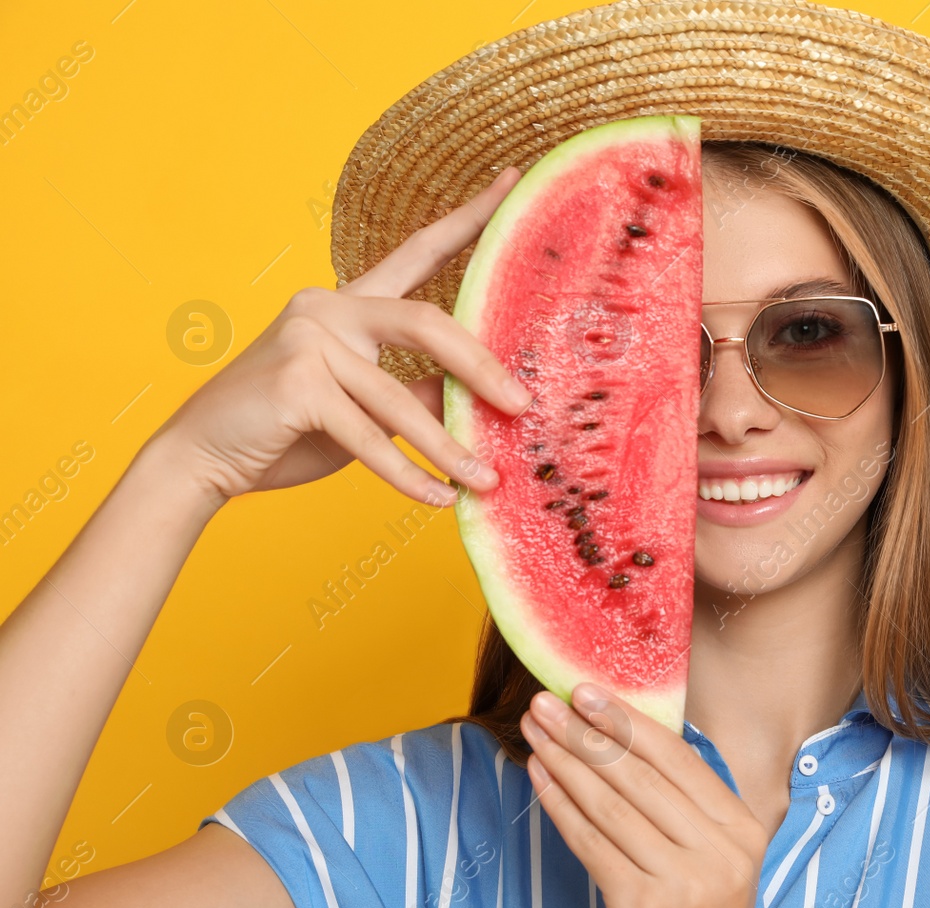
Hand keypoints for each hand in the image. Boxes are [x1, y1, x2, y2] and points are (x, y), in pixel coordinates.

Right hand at [149, 166, 531, 508]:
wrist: (197, 459)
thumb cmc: (285, 432)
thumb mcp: (364, 409)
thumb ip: (415, 390)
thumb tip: (480, 395)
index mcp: (347, 304)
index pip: (418, 252)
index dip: (469, 217)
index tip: (513, 179)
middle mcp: (327, 308)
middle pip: (427, 324)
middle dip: (482, 368)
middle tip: (524, 406)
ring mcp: (307, 340)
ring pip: (399, 398)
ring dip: (448, 447)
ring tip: (487, 480)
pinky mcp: (296, 383)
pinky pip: (369, 436)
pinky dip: (407, 474)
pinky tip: (439, 498)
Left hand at [520, 684, 791, 907]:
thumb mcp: (714, 868)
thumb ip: (687, 814)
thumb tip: (626, 745)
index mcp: (745, 831)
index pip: (680, 760)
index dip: (630, 720)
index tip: (588, 689)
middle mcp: (722, 851)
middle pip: (642, 776)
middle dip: (588, 732)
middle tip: (547, 699)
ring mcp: (686, 881)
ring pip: (613, 805)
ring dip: (565, 761)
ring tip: (534, 731)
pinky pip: (592, 844)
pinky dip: (560, 807)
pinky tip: (538, 780)